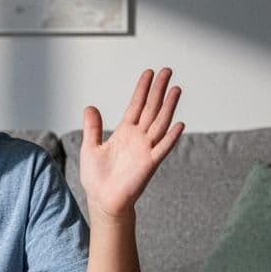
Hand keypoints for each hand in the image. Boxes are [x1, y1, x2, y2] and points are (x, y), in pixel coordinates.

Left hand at [79, 68, 183, 221]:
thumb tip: (90, 107)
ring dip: (168, 107)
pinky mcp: (149, 164)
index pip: (136, 105)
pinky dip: (171, 137)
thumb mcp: (91, 147)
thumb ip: (93, 127)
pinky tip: (179, 124)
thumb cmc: (98, 178)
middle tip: (167, 70)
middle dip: (158, 90)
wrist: (102, 201)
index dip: (142, 89)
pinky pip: (162, 149)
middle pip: (151, 109)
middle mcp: (138, 138)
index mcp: (125, 132)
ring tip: (176, 89)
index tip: (149, 73)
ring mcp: (145, 150)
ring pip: (160, 123)